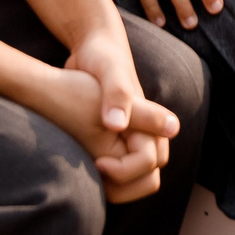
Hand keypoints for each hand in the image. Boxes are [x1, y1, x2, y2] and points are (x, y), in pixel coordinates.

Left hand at [46, 25, 176, 203]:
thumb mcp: (108, 71)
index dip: (125, 171)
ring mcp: (133, 138)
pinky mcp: (117, 141)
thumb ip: (117, 95)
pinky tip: (82, 167)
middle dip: (122, 187)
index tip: (97, 162)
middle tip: (91, 174)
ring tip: (87, 175)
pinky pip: (118, 174)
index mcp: (152, 122)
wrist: (93, 47)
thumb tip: (118, 126)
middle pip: (147, 180)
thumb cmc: (102, 56)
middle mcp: (147, 133)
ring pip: (134, 181)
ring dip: (113, 187)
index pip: (149, 166)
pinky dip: (104, 179)